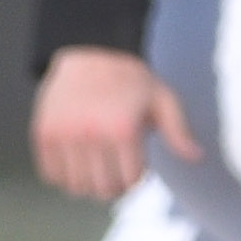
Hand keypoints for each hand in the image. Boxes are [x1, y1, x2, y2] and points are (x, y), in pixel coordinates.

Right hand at [30, 46, 201, 201]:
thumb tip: (197, 157)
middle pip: (101, 189)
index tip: (133, 169)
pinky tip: (75, 161)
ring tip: (94, 169)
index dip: (134, 180)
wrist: (89, 50)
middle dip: (111, 186)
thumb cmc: (130, 79)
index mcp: (122, 129)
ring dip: (87, 184)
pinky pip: (51, 175)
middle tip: (113, 173)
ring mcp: (64, 135)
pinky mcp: (44, 133)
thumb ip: (178, 131)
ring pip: (76, 187)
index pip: (129, 182)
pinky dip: (63, 175)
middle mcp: (91, 134)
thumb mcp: (162, 99)